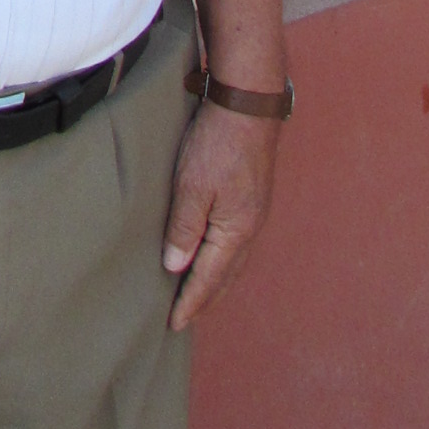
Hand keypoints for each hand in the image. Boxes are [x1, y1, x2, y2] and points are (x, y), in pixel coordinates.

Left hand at [163, 101, 279, 331]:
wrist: (248, 103)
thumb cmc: (218, 143)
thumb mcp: (192, 186)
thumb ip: (184, 228)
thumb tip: (175, 267)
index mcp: (235, 232)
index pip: (209, 279)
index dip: (190, 303)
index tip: (174, 324)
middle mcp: (249, 228)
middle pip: (225, 276)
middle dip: (205, 299)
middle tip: (185, 318)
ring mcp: (254, 212)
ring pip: (233, 259)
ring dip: (215, 280)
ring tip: (197, 294)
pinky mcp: (252, 196)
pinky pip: (236, 241)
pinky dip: (222, 258)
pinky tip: (212, 253)